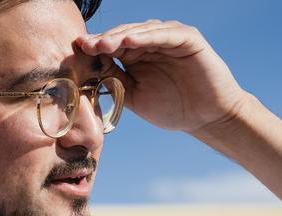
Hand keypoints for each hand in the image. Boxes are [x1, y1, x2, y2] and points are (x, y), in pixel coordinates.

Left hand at [77, 20, 250, 132]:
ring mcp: (168, 38)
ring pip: (140, 31)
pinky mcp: (186, 38)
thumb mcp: (134, 96)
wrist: (205, 117)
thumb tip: (87, 74)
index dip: (94, 48)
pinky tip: (129, 41)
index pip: (111, 46)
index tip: (75, 52)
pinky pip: (164, 34)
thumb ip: (114, 82)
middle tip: (84, 45)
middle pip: (121, 35)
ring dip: (119, 36)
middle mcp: (150, 42)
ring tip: (102, 44)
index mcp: (136, 55)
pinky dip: (146, 36)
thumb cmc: (171, 108)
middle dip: (102, 41)